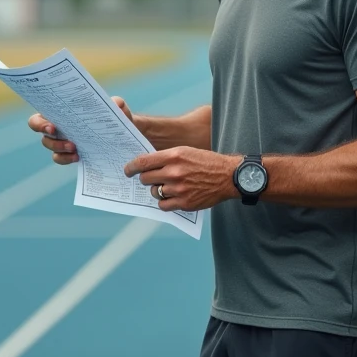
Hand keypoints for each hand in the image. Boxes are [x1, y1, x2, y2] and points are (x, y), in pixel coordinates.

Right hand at [30, 96, 133, 165]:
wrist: (123, 133)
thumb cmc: (114, 116)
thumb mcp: (118, 108)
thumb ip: (117, 103)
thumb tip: (116, 103)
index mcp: (62, 110)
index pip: (40, 115)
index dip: (40, 122)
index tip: (52, 126)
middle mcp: (58, 125)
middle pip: (41, 131)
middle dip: (49, 136)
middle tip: (62, 137)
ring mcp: (62, 140)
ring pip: (50, 146)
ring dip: (59, 147)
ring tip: (75, 148)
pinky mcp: (69, 153)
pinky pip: (60, 158)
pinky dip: (66, 158)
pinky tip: (78, 157)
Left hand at [123, 147, 237, 211]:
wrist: (228, 176)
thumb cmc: (207, 162)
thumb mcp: (186, 151)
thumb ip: (166, 157)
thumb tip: (147, 165)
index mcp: (174, 156)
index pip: (143, 162)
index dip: (131, 167)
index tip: (127, 171)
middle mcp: (174, 172)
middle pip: (146, 179)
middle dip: (146, 179)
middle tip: (152, 178)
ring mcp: (179, 189)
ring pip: (154, 192)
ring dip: (157, 190)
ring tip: (168, 187)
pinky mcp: (184, 203)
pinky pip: (163, 205)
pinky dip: (165, 202)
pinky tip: (172, 196)